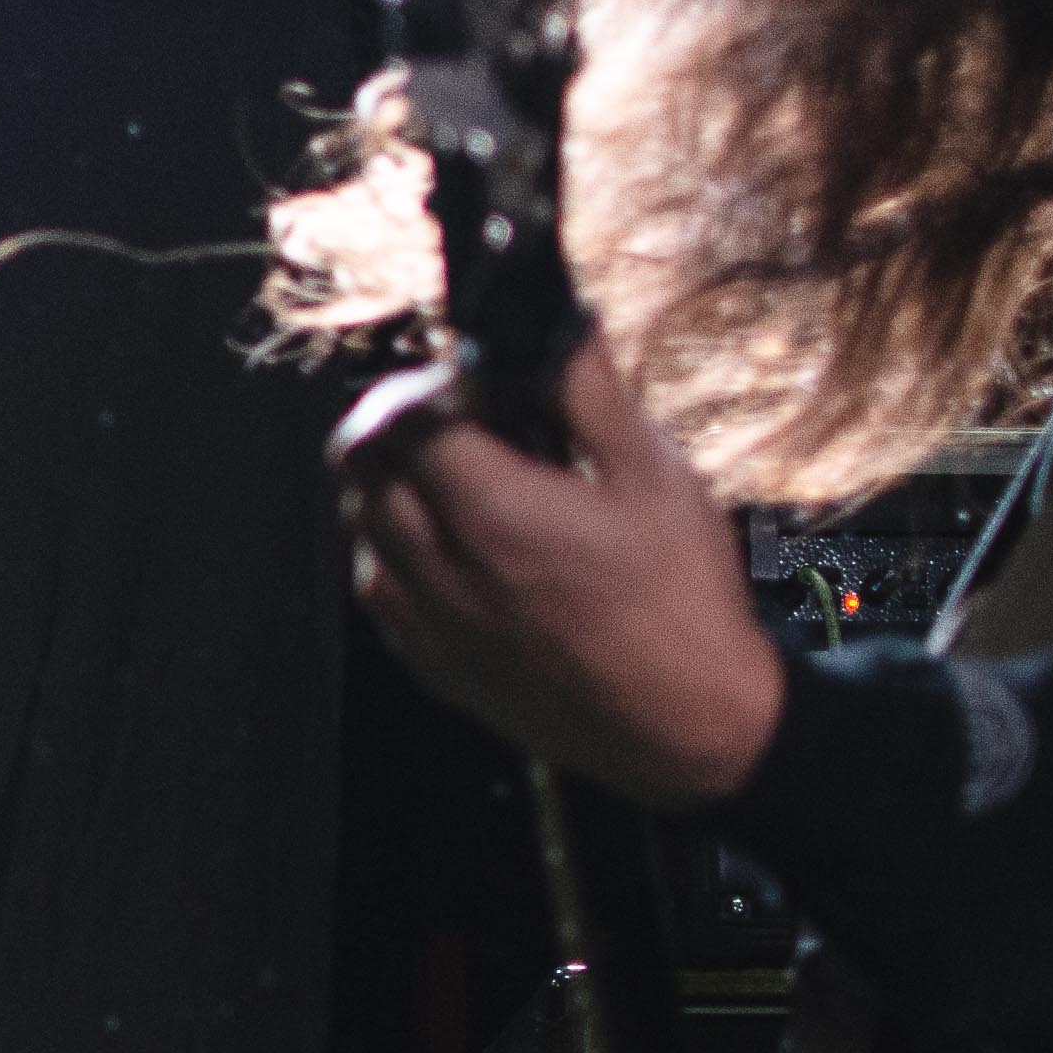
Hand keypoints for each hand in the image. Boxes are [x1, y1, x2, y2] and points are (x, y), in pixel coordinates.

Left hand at [333, 336, 784, 806]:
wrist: (690, 729)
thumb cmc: (684, 602)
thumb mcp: (657, 479)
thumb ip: (592, 394)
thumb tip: (559, 323)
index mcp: (495, 516)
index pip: (403, 419)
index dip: (429, 381)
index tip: (469, 372)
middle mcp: (442, 571)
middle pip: (361, 467)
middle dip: (395, 420)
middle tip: (452, 408)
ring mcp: (428, 625)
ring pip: (363, 526)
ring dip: (393, 483)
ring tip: (462, 473)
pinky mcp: (430, 665)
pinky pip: (380, 587)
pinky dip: (398, 547)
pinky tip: (459, 541)